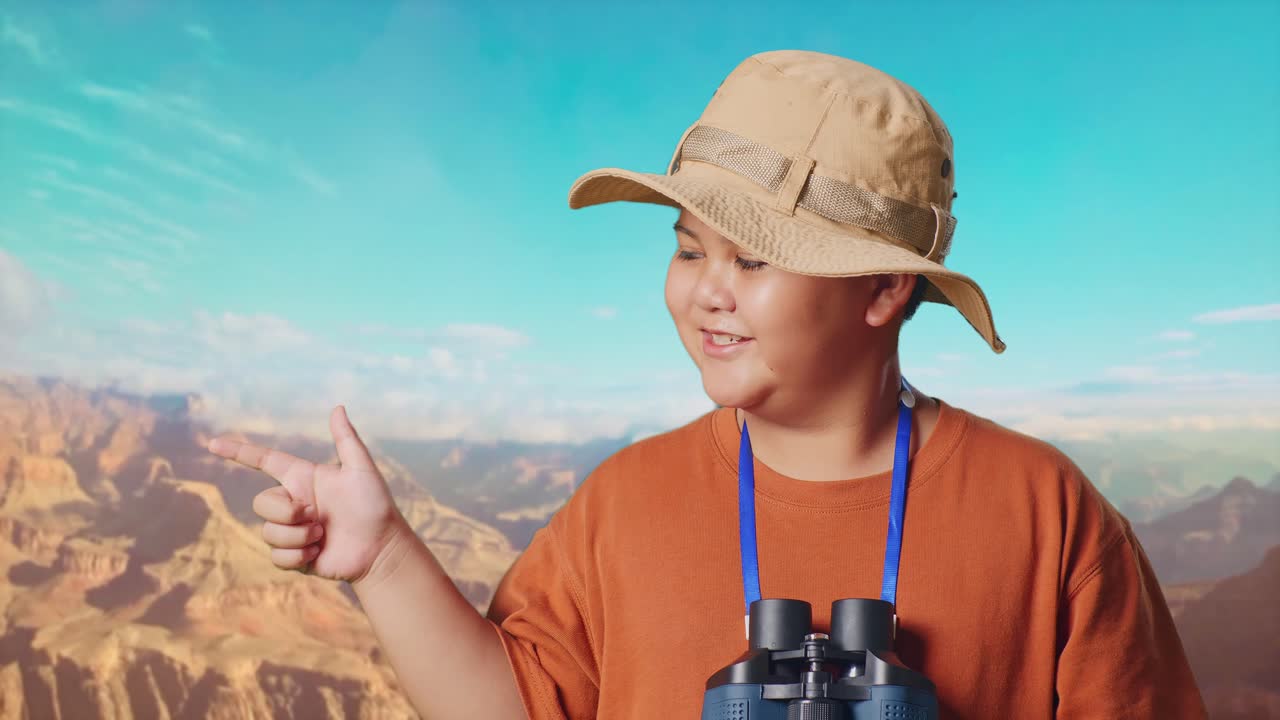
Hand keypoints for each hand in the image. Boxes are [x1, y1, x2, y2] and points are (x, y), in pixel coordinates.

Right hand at [206, 405, 408, 583]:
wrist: (382, 548)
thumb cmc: (375, 506)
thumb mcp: (361, 470)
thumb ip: (346, 440)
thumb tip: (337, 407)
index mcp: (303, 479)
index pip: (264, 461)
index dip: (239, 452)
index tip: (212, 444)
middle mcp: (293, 503)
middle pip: (262, 502)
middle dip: (286, 512)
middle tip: (316, 517)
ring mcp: (292, 531)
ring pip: (268, 532)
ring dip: (297, 537)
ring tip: (323, 536)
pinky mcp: (294, 556)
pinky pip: (276, 556)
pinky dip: (298, 555)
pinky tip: (319, 553)